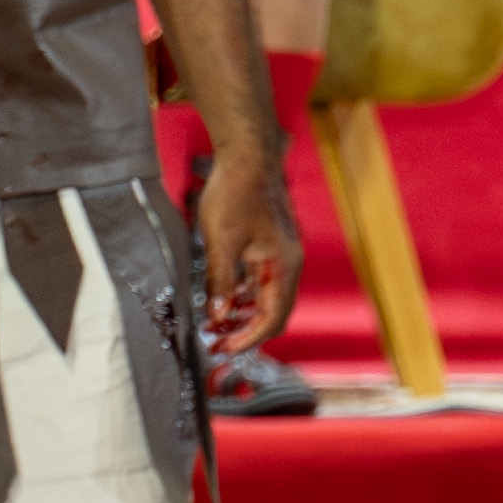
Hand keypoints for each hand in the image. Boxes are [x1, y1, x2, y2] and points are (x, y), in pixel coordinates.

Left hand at [190, 146, 301, 356]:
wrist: (247, 155)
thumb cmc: (237, 193)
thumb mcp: (221, 243)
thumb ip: (221, 283)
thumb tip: (218, 317)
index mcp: (283, 265)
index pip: (272, 318)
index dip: (247, 339)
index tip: (221, 348)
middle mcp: (288, 262)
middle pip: (274, 312)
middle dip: (246, 331)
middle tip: (216, 340)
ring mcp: (281, 253)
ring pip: (267, 297)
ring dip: (244, 314)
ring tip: (215, 322)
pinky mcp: (270, 244)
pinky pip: (261, 280)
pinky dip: (244, 294)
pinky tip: (223, 294)